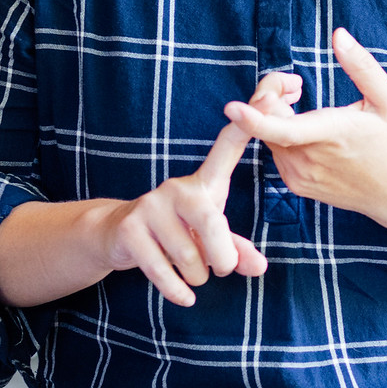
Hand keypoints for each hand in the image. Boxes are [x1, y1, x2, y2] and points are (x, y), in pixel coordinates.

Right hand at [97, 81, 284, 305]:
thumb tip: (258, 268)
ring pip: (190, 257)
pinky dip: (178, 290)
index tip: (269, 91)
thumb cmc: (175, 233)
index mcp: (203, 183)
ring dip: (198, 278)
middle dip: (224, 259)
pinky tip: (185, 296)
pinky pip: (163, 271)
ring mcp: (151, 206)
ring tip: (193, 275)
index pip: (228, 147)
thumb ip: (236, 250)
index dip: (247, 123)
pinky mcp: (130, 230)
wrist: (117, 237)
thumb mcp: (209, 238)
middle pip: (212, 224)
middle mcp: (177, 187)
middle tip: (222, 270)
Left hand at [222, 29, 386, 244]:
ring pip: (268, 135)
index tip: (231, 108)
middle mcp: (309, 159)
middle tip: (297, 84)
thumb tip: (338, 34)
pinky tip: (305, 128)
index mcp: (331, 135)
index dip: (253, 118)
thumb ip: (362, 66)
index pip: (283, 128)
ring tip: (302, 99)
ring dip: (274, 113)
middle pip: (266, 119)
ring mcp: (300, 175)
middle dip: (271, 93)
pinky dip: (280, 133)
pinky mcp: (296, 184)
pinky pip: (275, 150)